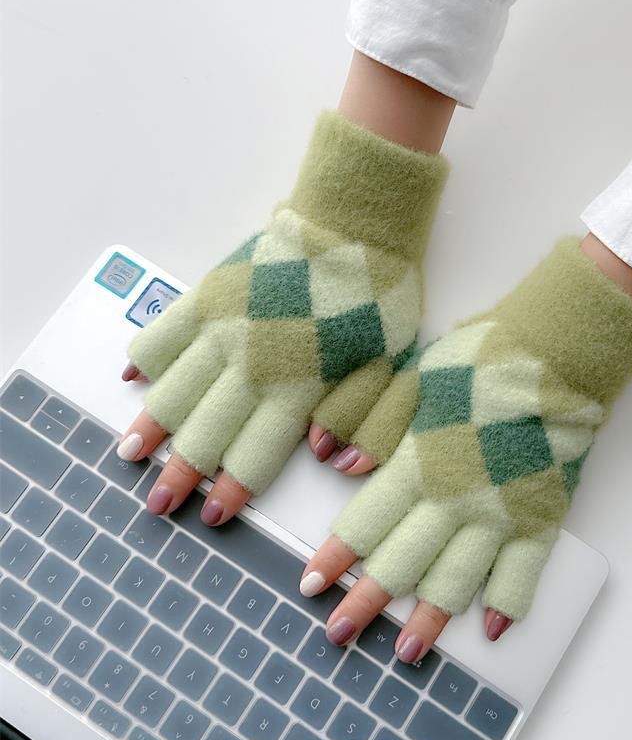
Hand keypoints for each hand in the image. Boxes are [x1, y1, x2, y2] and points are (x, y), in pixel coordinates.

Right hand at [117, 110, 447, 524]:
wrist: (355, 224)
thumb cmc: (379, 297)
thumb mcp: (392, 363)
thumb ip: (365, 418)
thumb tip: (330, 461)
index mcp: (298, 387)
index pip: (255, 455)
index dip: (233, 490)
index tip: (215, 515)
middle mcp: (251, 365)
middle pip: (205, 433)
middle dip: (180, 476)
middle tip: (158, 505)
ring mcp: (223, 328)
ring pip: (175, 390)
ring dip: (151, 428)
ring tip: (130, 457)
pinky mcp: (209, 294)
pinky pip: (164, 331)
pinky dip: (144, 358)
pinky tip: (130, 381)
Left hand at [301, 237, 631, 655]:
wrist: (556, 356)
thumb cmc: (480, 359)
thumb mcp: (414, 376)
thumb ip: (374, 422)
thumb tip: (338, 464)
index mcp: (416, 464)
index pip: (365, 524)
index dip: (335, 558)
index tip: (311, 586)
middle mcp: (453, 500)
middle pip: (400, 564)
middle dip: (365, 604)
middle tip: (338, 635)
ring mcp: (499, 515)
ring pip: (455, 581)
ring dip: (427, 621)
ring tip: (406, 655)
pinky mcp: (540, 517)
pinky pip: (524, 573)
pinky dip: (508, 604)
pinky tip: (490, 629)